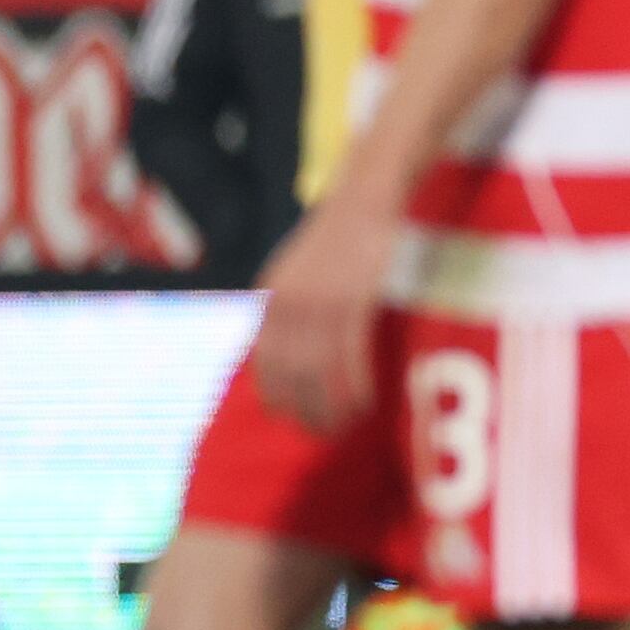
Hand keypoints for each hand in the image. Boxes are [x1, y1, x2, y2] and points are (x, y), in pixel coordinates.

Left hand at [252, 190, 400, 428]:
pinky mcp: (352, 300)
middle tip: (322, 433)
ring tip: (345, 426)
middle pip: (289, 373)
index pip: (263, 361)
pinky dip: (355, 384)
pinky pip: (350, 355)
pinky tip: (366, 400)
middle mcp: (286, 305)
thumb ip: (287, 306)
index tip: (288, 418)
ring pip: (319, 371)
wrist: (364, 196)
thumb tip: (287, 347)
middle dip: (304, 409)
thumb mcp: (296, 269)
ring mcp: (319, 302)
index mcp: (269, 298)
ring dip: (331, 405)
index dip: (274, 395)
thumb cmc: (338, 234)